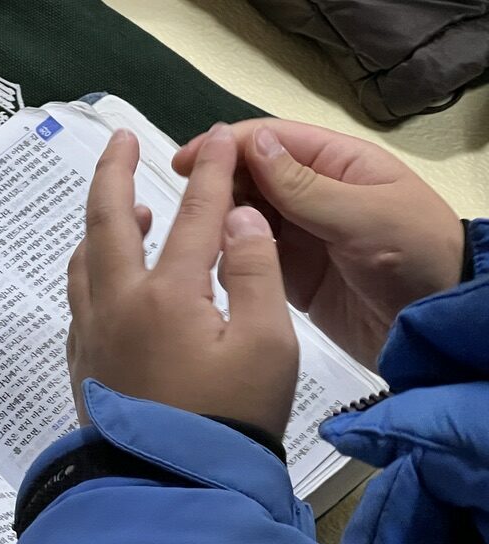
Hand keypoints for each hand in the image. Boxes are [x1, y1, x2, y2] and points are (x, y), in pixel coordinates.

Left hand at [67, 126, 298, 438]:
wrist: (173, 492)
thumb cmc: (229, 421)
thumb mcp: (266, 346)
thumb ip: (255, 273)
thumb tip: (237, 219)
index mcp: (166, 295)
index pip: (193, 215)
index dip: (211, 172)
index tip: (222, 137)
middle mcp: (117, 305)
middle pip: (107, 222)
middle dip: (115, 171)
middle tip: (121, 138)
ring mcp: (92, 336)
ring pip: (85, 261)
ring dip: (104, 224)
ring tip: (133, 210)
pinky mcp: (84, 365)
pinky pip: (81, 299)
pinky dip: (94, 268)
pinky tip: (113, 277)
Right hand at [173, 119, 464, 370]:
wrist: (435, 327)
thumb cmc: (416, 256)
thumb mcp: (363, 215)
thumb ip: (304, 185)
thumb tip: (250, 143)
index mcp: (338, 164)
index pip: (272, 141)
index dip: (227, 147)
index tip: (186, 161)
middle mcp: (315, 195)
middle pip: (252, 179)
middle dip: (218, 187)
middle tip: (184, 208)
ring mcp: (302, 236)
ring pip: (247, 219)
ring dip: (220, 224)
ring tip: (190, 238)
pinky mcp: (293, 276)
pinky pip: (253, 259)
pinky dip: (231, 259)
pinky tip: (210, 263)